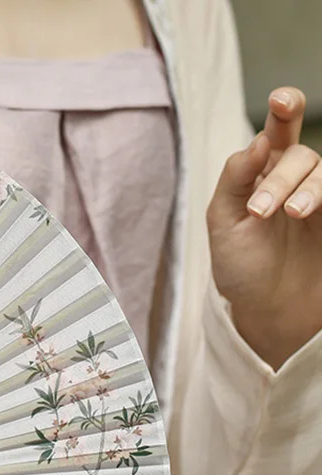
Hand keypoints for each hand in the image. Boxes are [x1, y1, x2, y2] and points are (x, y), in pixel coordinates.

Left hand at [207, 87, 321, 369]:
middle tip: (261, 211)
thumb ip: (236, 179)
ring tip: (290, 213)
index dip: (285, 108)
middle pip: (300, 155)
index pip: (279, 130)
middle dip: (280, 178)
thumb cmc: (241, 266)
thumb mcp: (224, 223)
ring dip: (309, 188)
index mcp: (263, 172)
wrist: (267, 311)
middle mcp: (297, 179)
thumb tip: (257, 139)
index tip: (281, 101)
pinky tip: (314, 209)